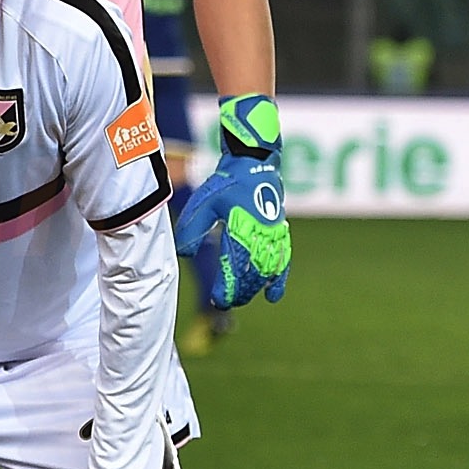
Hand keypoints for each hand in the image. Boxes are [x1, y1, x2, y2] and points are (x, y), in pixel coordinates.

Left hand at [176, 149, 288, 309]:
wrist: (254, 164)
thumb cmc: (225, 184)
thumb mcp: (202, 204)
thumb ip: (192, 230)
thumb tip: (185, 255)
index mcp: (242, 228)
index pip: (235, 265)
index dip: (227, 286)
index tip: (217, 301)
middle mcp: (262, 235)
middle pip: (252, 273)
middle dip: (239, 292)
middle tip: (223, 304)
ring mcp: (274, 235)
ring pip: (267, 271)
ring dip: (254, 288)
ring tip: (240, 300)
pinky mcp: (280, 234)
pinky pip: (283, 262)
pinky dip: (279, 280)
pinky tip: (273, 297)